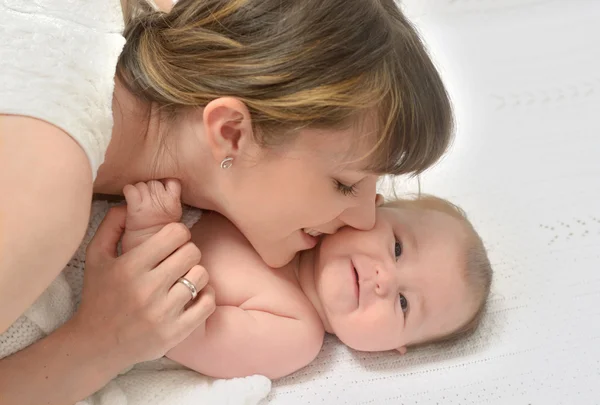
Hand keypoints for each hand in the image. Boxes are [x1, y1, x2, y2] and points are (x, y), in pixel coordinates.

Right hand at [72, 206, 215, 366]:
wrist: (96, 345)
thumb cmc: (98, 296)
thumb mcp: (95, 257)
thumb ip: (111, 225)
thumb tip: (129, 202)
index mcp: (130, 266)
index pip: (176, 233)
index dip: (178, 233)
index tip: (172, 242)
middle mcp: (146, 289)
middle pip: (192, 252)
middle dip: (187, 252)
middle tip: (178, 260)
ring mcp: (162, 312)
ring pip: (201, 275)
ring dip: (196, 274)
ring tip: (184, 278)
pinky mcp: (175, 333)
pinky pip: (207, 303)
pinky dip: (206, 296)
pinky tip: (194, 295)